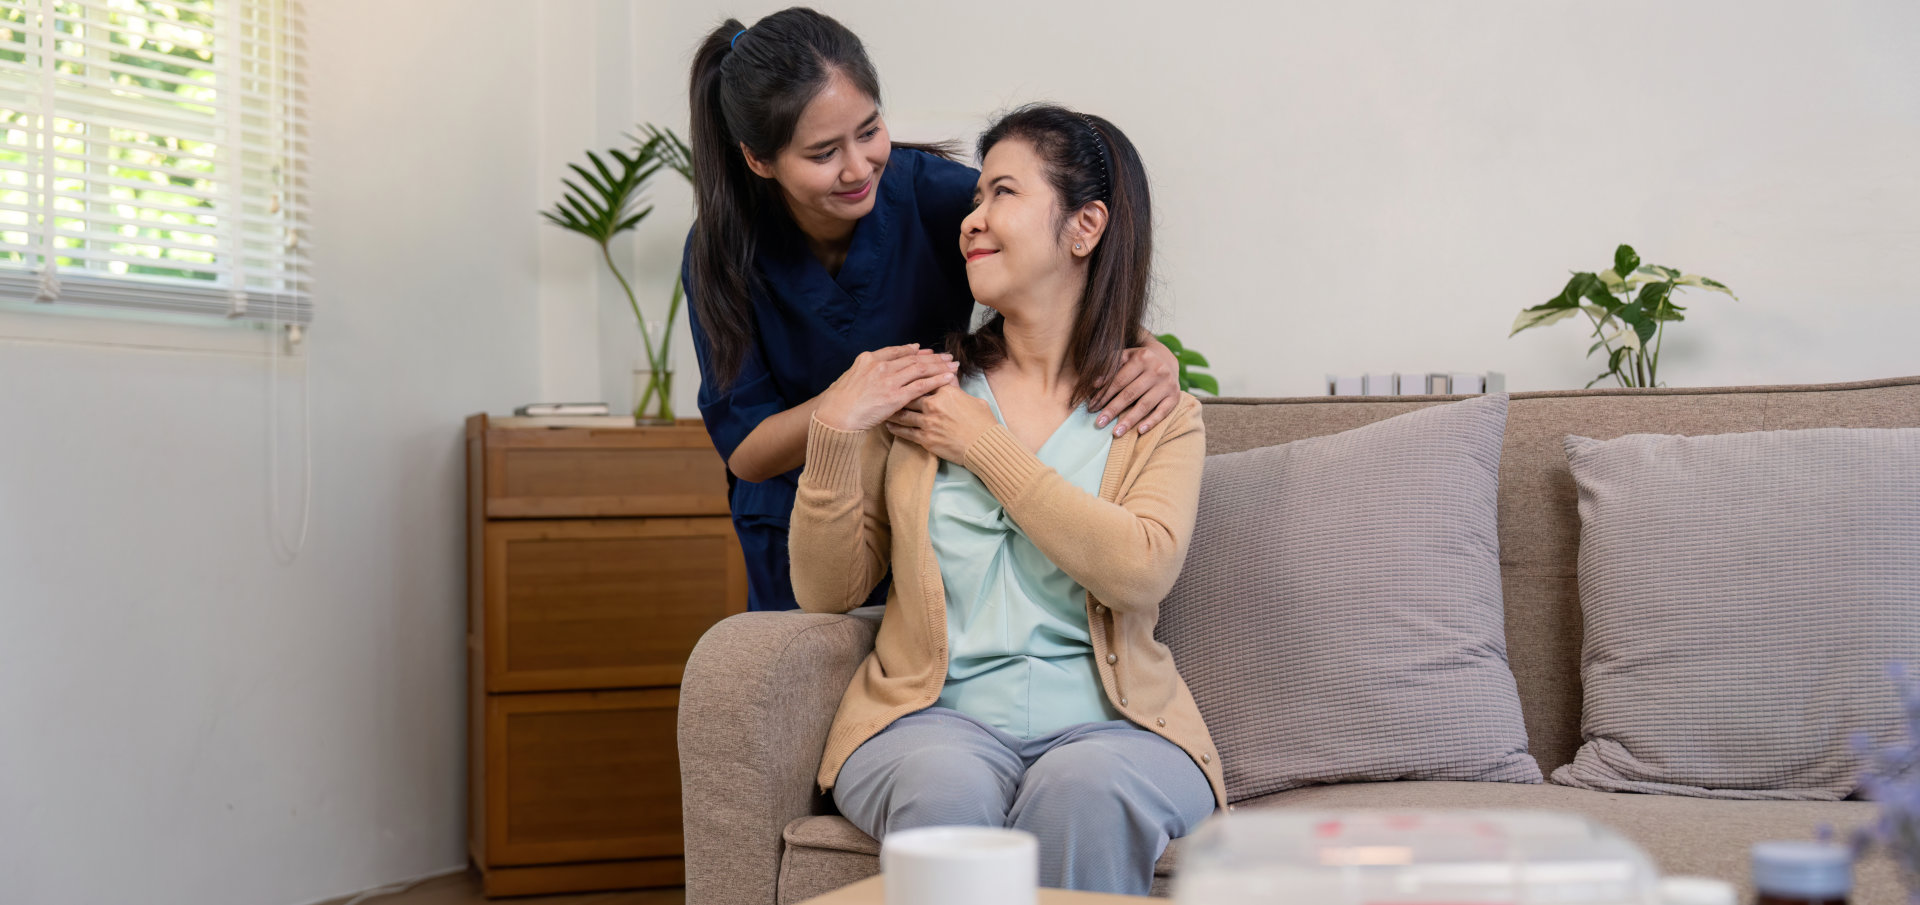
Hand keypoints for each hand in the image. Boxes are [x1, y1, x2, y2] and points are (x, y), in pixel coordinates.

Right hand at [815, 345, 958, 431]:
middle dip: (932, 357)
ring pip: (920, 369)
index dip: (914, 351)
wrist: (836, 415)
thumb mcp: (849, 377)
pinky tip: (948, 378)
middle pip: (913, 359)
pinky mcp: (896, 396)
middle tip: (946, 356)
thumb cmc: (839, 401)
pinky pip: (921, 386)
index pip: (897, 351)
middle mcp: (881, 366)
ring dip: (939, 366)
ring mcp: (890, 380)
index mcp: (869, 359)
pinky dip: (937, 381)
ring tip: (953, 365)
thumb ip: (864, 371)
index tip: (925, 351)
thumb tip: (870, 372)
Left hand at [884, 384, 997, 462]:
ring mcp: (928, 422)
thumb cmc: (982, 421)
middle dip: (897, 392)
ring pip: (903, 413)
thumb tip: (950, 376)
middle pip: (909, 394)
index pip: (924, 379)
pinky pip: (905, 432)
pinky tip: (889, 425)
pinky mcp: (926, 439)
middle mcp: (934, 404)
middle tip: (886, 390)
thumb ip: (956, 387)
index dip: (913, 377)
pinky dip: (895, 428)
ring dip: (892, 410)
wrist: (984, 445)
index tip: (904, 375)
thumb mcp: (972, 398)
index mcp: (945, 391)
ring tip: (884, 407)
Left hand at [1089, 340, 1179, 436]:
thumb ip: (1110, 367)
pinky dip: (1152, 422)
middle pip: (1130, 394)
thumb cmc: (1139, 363)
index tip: (1092, 407)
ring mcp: (1167, 384)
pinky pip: (1163, 412)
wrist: (1167, 362)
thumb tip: (1094, 384)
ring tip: (1116, 432)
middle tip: (1099, 423)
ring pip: (1145, 405)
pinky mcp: (1175, 397)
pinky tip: (1140, 431)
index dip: (1104, 395)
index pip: (1119, 380)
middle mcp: (1157, 370)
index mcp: (1142, 358)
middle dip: (1112, 409)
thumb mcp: (1125, 357)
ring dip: (1129, 420)